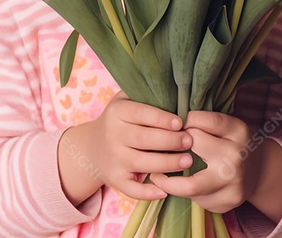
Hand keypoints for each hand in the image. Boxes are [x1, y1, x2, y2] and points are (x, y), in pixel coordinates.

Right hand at [77, 90, 194, 200]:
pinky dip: (148, 192)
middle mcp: (113, 136)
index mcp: (117, 113)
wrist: (91, 148)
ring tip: (188, 161)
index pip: (141, 114)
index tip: (181, 122)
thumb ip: (144, 93)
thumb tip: (175, 88)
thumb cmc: (119, 121)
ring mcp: (114, 160)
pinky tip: (165, 189)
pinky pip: (132, 189)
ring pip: (142, 163)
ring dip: (167, 164)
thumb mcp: (124, 100)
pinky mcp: (115, 180)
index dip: (161, 118)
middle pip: (144, 139)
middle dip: (170, 141)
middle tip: (190, 141)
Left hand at [147, 109, 264, 214]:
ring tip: (156, 174)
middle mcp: (236, 156)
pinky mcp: (225, 202)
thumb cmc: (234, 144)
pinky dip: (182, 192)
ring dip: (167, 179)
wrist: (259, 172)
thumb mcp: (227, 126)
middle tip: (161, 147)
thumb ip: (204, 123)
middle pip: (193, 146)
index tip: (175, 125)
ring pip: (189, 184)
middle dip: (174, 146)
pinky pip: (195, 198)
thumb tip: (169, 123)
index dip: (184, 120)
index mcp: (238, 131)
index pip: (201, 120)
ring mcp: (232, 183)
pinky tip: (176, 185)